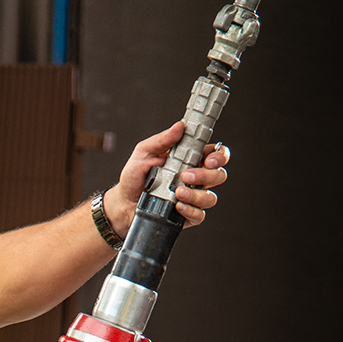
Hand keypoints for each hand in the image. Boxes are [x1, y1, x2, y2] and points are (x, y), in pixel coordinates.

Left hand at [103, 120, 228, 236]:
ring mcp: (192, 197)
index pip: (215, 155)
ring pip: (210, 198)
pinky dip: (190, 210)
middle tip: (186, 175)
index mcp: (189, 160)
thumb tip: (179, 126)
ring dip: (196, 195)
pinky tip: (178, 206)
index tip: (209, 159)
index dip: (219, 156)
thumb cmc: (134, 177)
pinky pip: (199, 215)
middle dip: (207, 175)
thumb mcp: (144, 153)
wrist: (122, 203)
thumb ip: (162, 140)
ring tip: (177, 193)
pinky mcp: (187, 215)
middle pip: (218, 175)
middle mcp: (195, 179)